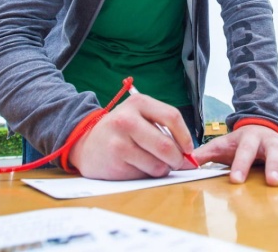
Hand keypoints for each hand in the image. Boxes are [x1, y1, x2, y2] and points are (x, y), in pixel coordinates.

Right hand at [68, 92, 194, 179]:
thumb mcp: (140, 117)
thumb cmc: (121, 131)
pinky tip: (135, 166)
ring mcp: (119, 142)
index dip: (185, 136)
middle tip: (176, 162)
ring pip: (157, 164)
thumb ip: (165, 130)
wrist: (86, 143)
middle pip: (166, 145)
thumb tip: (192, 156)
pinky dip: (146, 174)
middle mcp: (127, 120)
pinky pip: (144, 175)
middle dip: (177, 159)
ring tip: (151, 162)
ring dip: (162, 169)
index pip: (172, 117)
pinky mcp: (115, 162)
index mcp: (138, 103)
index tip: (188, 148)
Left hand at [193, 125, 277, 186]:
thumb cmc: (240, 140)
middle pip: (273, 153)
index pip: (244, 151)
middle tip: (273, 181)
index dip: (240, 165)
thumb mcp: (222, 144)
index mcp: (250, 138)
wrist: (259, 124)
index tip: (236, 180)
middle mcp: (270, 141)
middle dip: (274, 167)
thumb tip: (186, 162)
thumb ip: (205, 153)